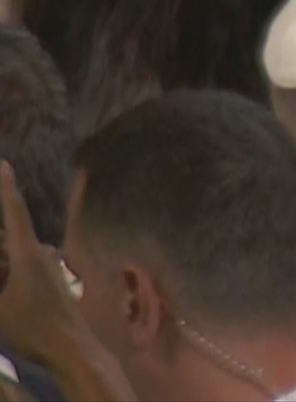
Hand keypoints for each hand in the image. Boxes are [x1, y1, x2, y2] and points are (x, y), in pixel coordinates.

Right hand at [0, 162, 86, 361]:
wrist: (71, 349)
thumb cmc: (33, 329)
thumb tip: (1, 269)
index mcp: (28, 254)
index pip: (14, 213)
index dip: (6, 188)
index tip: (3, 164)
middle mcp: (40, 253)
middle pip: (6, 238)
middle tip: (6, 286)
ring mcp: (46, 265)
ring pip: (10, 256)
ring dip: (0, 265)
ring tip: (7, 294)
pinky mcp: (48, 278)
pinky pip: (18, 268)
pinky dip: (4, 273)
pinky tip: (6, 290)